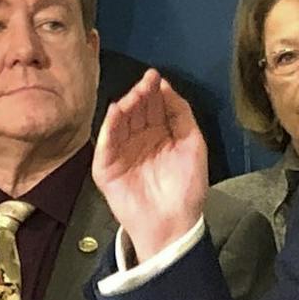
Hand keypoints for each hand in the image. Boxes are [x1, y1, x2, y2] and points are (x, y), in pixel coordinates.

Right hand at [93, 70, 207, 260]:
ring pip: (120, 122)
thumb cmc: (187, 188)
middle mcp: (139, 140)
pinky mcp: (106, 166)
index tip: (156, 76)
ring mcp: (121, 152)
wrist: (173, 223)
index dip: (155, 91)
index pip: (154, 107)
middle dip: (140, 95)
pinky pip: (106, 142)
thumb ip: (182, 115)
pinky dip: (109, 126)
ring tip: (134, 95)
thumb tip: (167, 87)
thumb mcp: (193, 145)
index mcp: (160, 135)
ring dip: (126, 107)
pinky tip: (116, 111)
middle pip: (136, 111)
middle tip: (145, 82)